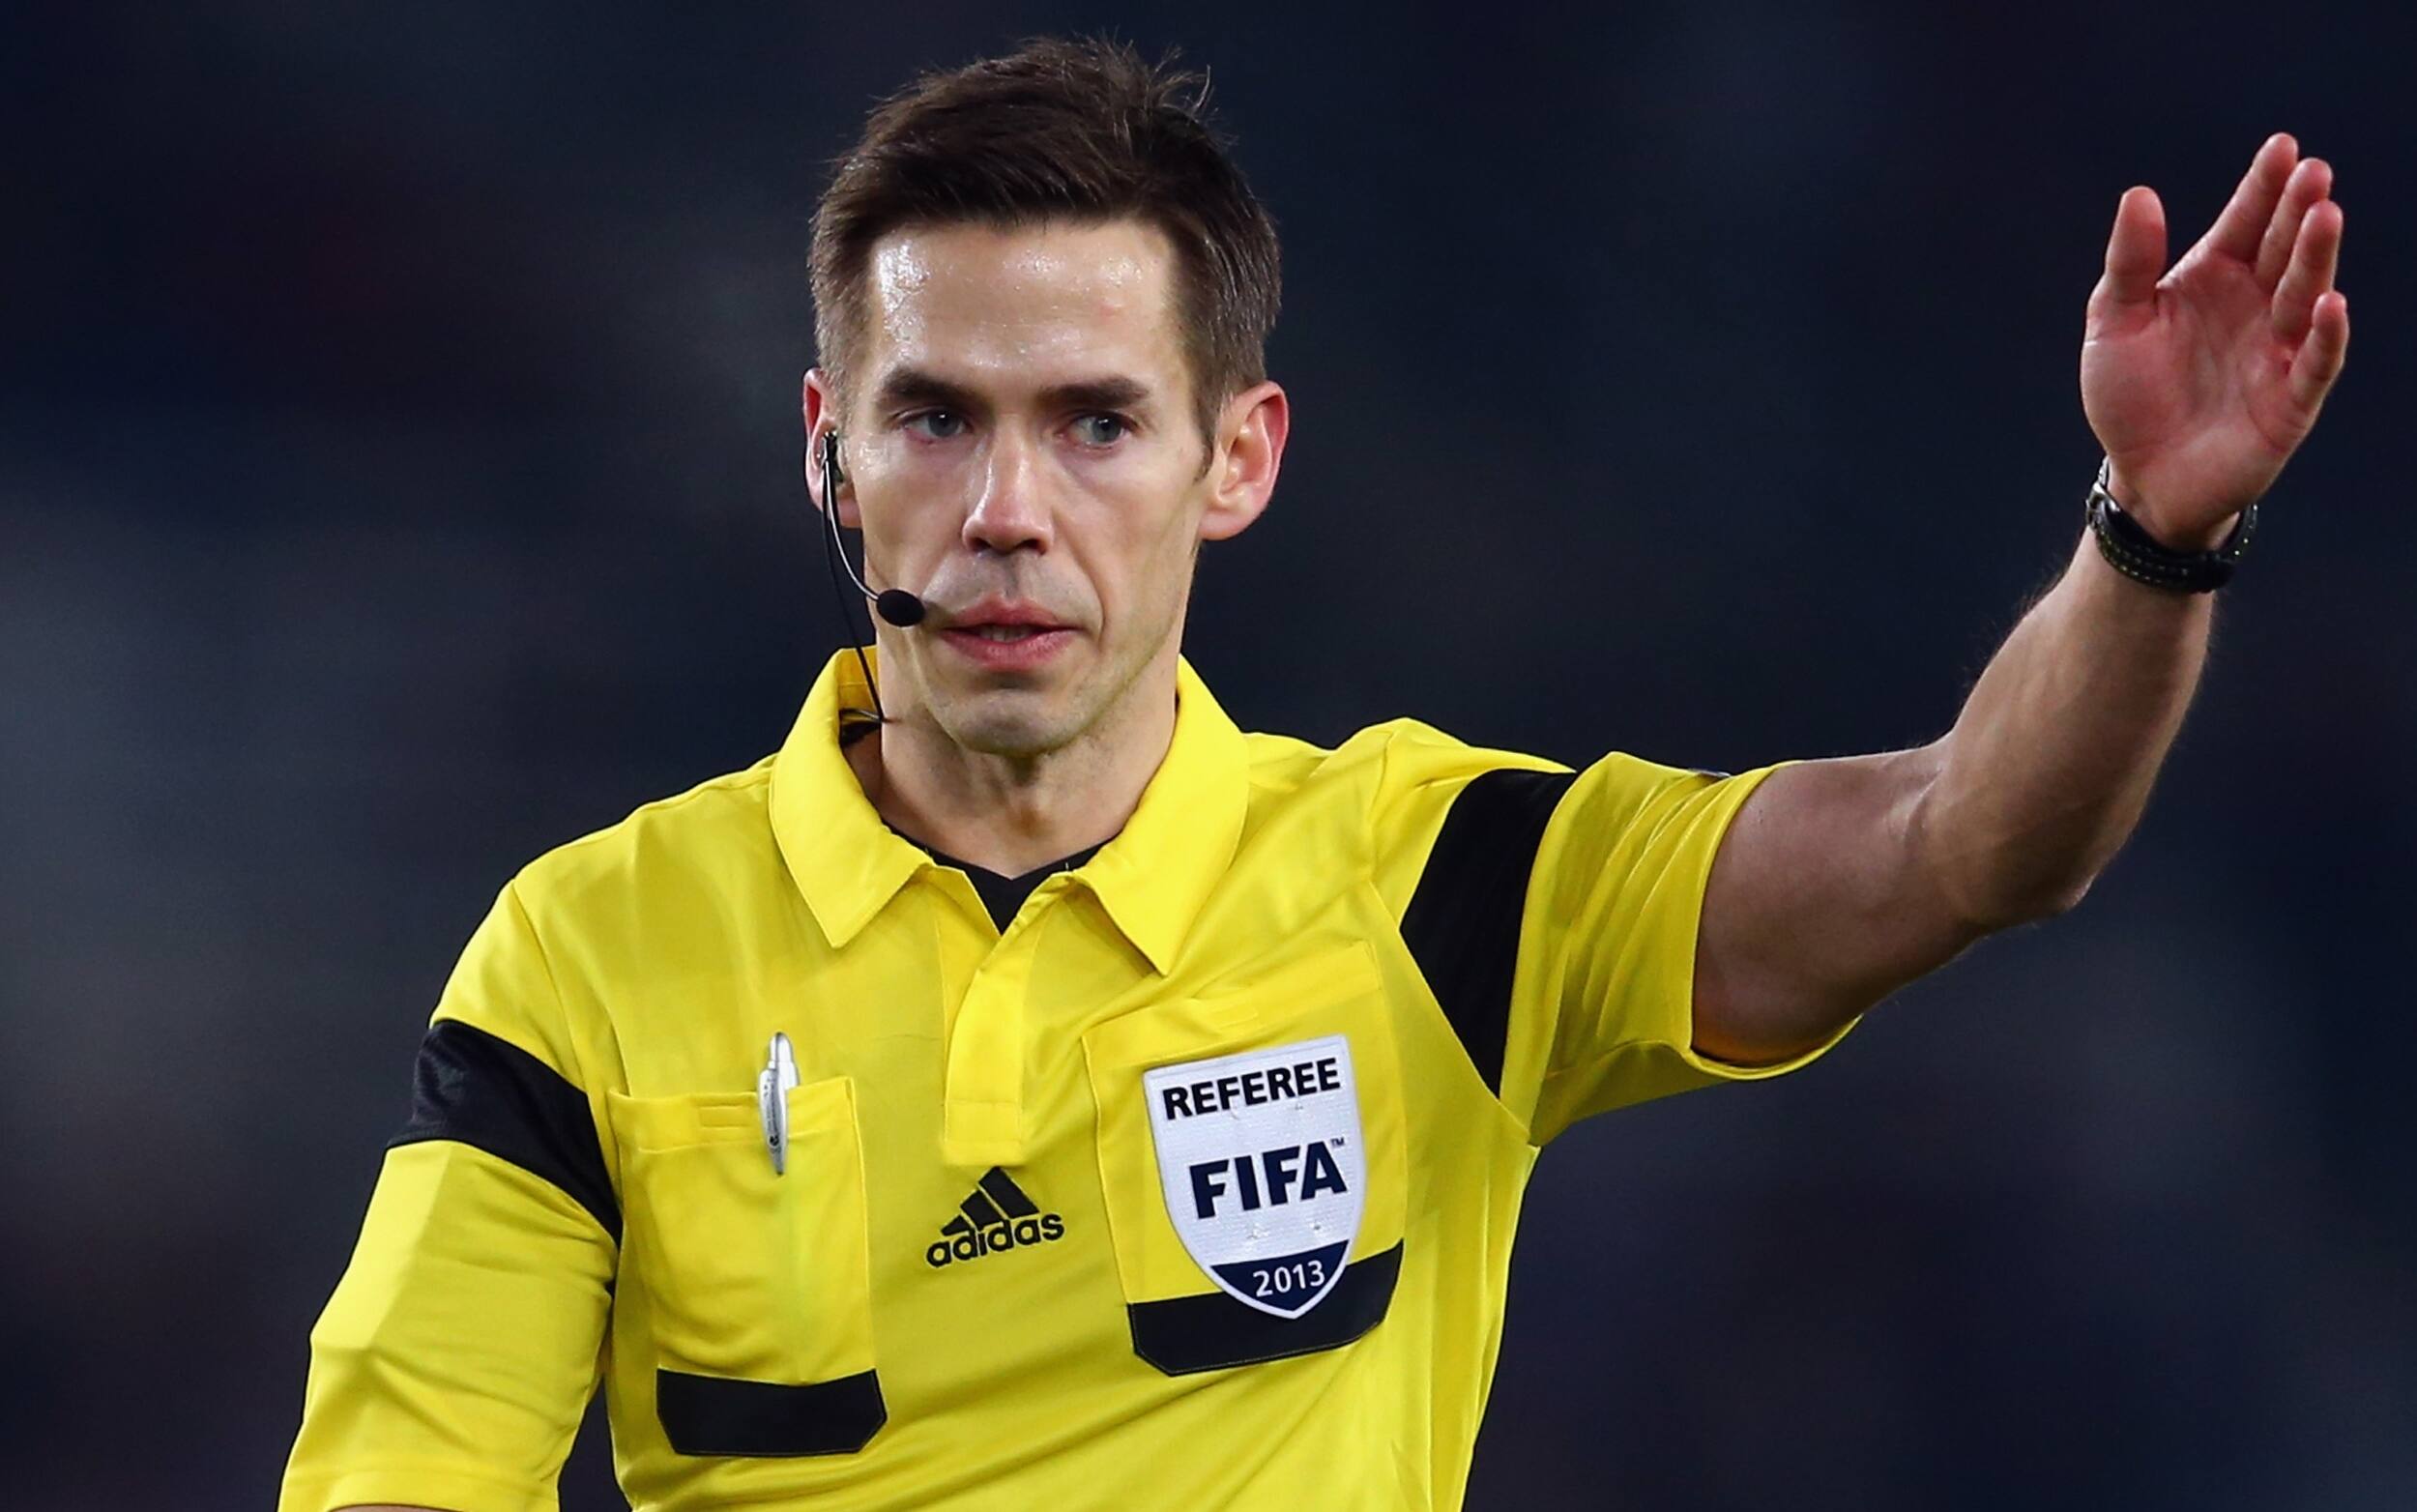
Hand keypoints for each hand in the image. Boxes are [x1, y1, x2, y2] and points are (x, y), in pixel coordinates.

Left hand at [2080, 133, 2350, 549]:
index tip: (2282, 146)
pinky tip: (2330, 302)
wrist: (2142, 475)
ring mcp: (2278, 350)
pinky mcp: (2291, 400)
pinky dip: (2326, 335)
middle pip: (2282, 250)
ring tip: (2325, 215)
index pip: (2244, 224)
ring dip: (2315, 258)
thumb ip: (2130, 263)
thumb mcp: (2114, 323)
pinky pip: (2315, 362)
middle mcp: (2254, 306)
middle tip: (2314, 172)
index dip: (2263, 187)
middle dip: (2298, 211)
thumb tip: (2139, 194)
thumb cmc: (2131, 395)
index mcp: (2213, 279)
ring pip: (2304, 296)